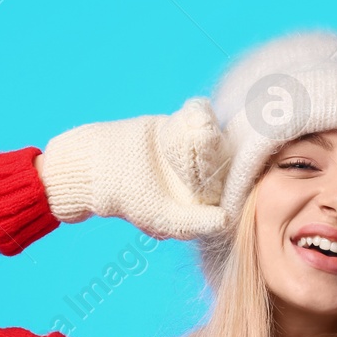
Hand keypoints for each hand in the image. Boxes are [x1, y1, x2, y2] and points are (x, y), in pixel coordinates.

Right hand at [36, 97, 230, 240]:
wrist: (97, 166)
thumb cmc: (130, 198)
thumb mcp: (163, 218)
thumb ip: (195, 223)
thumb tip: (228, 221)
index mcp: (197, 197)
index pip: (225, 189)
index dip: (234, 183)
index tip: (239, 176)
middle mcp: (196, 174)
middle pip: (222, 162)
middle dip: (228, 156)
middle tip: (231, 150)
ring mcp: (188, 149)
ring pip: (211, 139)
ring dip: (216, 133)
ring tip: (219, 133)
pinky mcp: (176, 127)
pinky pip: (194, 118)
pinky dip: (200, 114)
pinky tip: (204, 116)